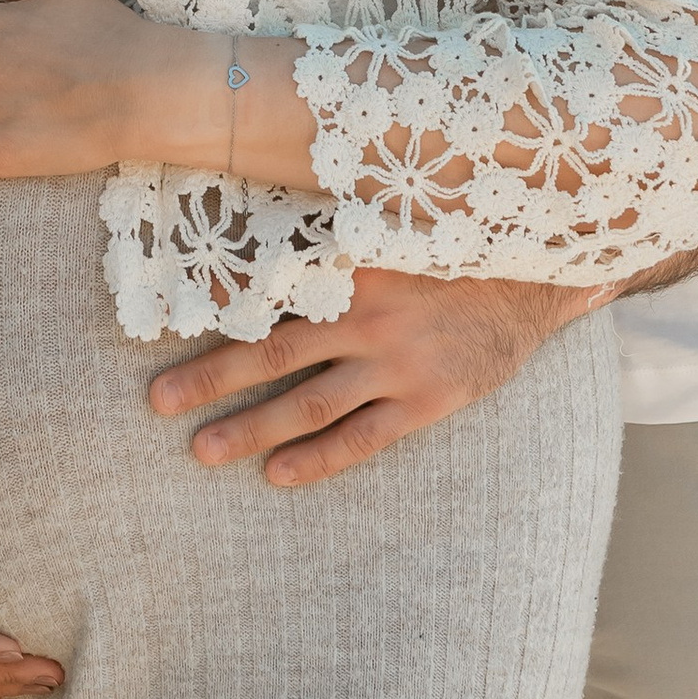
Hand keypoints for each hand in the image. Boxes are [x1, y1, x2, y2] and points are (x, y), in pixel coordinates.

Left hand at [150, 266, 596, 486]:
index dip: (217, 305)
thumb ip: (336, 229)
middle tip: (157, 401)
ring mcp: (398, 363)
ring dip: (252, 429)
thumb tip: (268, 222)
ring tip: (202, 449)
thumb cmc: (455, 248)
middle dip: (212, 377)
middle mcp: (369, 315)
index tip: (160, 321)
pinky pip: (363, 437)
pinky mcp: (427, 400)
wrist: (540, 277)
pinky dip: (319, 459)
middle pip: (274, 352)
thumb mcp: (397, 224)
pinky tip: (278, 475)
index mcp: (354, 265)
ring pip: (310, 403)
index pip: (272, 288)